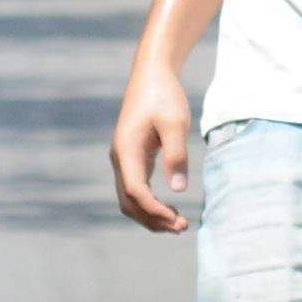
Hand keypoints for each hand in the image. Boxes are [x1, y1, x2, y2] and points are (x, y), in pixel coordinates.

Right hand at [110, 62, 198, 233]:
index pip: (135, 190)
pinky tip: (169, 208)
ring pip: (130, 198)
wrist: (152, 74)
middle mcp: (120, 157)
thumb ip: (176, 155)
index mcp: (127, 150)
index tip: (177, 220)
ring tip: (177, 224)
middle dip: (153, 219)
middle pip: (129, 201)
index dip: (154, 209)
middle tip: (182, 228)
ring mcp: (123, 158)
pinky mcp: (131, 156)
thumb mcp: (176, 123)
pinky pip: (135, 188)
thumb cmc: (164, 95)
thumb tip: (178, 189)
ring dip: (151, 214)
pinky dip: (150, 203)